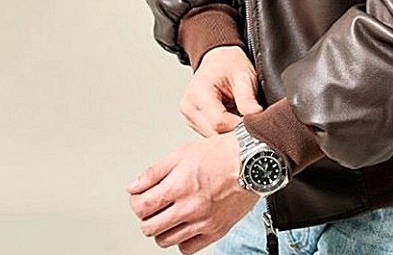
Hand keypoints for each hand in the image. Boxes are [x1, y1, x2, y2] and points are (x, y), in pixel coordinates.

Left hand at [127, 132, 258, 253]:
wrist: (252, 160)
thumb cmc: (222, 153)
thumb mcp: (183, 152)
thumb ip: (155, 171)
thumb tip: (134, 187)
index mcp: (179, 186)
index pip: (141, 207)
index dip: (135, 202)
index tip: (139, 197)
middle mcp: (190, 207)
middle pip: (149, 228)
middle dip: (146, 217)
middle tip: (153, 206)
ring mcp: (203, 222)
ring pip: (165, 241)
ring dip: (162, 229)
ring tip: (169, 214)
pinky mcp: (216, 231)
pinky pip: (188, 248)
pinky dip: (181, 240)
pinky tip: (184, 225)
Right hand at [180, 46, 262, 136]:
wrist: (219, 59)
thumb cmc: (230, 64)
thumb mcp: (244, 77)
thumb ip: (248, 101)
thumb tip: (256, 120)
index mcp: (198, 93)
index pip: (218, 122)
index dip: (238, 125)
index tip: (253, 123)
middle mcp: (189, 107)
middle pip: (214, 132)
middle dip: (235, 130)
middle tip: (251, 121)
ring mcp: (190, 117)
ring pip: (213, 136)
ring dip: (230, 131)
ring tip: (241, 115)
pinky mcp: (194, 122)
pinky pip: (211, 134)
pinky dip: (225, 130)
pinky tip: (233, 118)